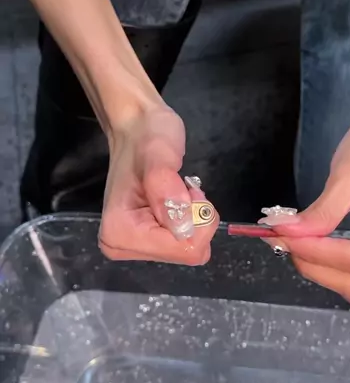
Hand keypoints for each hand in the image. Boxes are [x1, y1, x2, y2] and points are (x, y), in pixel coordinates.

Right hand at [98, 103, 217, 263]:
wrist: (137, 129)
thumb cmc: (147, 137)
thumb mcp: (159, 154)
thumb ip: (167, 188)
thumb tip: (183, 226)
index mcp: (119, 233)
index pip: (182, 249)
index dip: (197, 220)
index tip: (188, 190)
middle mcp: (121, 247)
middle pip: (186, 252)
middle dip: (196, 220)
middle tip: (185, 189)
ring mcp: (133, 247)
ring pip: (188, 249)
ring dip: (194, 220)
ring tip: (178, 192)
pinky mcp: (146, 243)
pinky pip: (185, 244)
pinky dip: (190, 222)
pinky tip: (177, 202)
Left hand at [261, 100, 349, 315]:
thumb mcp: (347, 173)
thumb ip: (321, 212)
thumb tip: (286, 236)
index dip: (316, 253)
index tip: (283, 237)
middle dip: (318, 269)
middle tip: (288, 243)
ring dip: (331, 280)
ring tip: (307, 250)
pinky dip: (348, 281)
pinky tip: (329, 257)